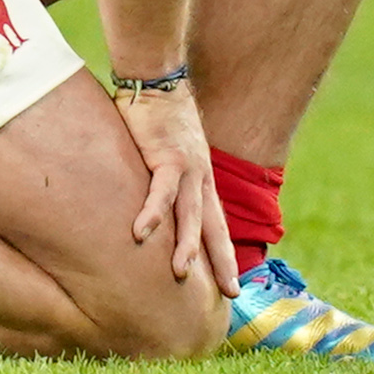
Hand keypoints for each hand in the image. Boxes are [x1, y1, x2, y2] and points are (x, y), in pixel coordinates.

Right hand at [115, 81, 239, 297]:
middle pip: (214, 227)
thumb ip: (167, 182)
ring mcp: (186, 168)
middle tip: (232, 294)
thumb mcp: (171, 156)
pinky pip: (159, 190)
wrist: (159, 79)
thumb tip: (157, 208)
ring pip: (189, 214)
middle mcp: (201, 178)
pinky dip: (152, 212)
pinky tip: (141, 235)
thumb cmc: (160, 119)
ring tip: (181, 275)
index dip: (225, 255)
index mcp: (202, 181)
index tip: (232, 285)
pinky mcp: (165, 156)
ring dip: (186, 245)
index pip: (217, 225)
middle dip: (223, 262)